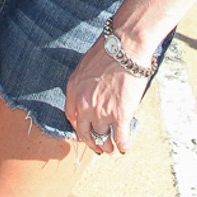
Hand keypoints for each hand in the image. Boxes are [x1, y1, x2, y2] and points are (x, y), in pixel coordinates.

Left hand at [63, 38, 144, 155]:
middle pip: (84, 132)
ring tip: (112, 149)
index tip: (85, 131)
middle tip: (98, 147)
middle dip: (92, 143)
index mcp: (74, 90)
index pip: (71, 117)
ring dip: (107, 147)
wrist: (125, 47)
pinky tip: (124, 148)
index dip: (79, 127)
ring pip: (103, 138)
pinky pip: (120, 138)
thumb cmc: (108, 50)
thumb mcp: (86, 66)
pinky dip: (122, 146)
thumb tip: (93, 93)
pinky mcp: (120, 115)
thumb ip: (85, 83)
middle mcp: (84, 105)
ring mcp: (101, 112)